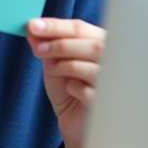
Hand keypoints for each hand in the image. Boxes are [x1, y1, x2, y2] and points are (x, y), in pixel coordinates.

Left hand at [27, 18, 105, 147]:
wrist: (74, 121)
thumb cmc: (69, 89)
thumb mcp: (54, 64)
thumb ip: (47, 46)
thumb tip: (32, 30)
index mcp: (100, 43)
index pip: (80, 28)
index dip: (56, 26)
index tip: (32, 26)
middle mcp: (114, 59)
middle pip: (92, 45)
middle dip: (61, 44)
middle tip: (38, 49)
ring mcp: (115, 82)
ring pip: (94, 66)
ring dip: (66, 65)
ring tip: (53, 70)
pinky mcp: (109, 103)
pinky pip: (92, 92)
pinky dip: (75, 88)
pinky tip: (71, 90)